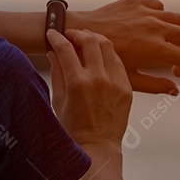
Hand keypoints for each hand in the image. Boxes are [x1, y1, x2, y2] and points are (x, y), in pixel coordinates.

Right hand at [46, 29, 131, 147]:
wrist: (97, 146)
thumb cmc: (75, 129)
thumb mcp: (58, 100)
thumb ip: (58, 72)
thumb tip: (53, 53)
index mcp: (78, 83)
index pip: (65, 49)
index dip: (57, 37)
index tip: (53, 34)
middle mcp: (98, 79)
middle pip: (90, 41)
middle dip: (78, 33)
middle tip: (70, 34)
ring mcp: (115, 82)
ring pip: (108, 46)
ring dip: (95, 38)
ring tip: (86, 40)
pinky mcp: (126, 87)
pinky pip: (119, 62)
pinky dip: (108, 54)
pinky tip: (101, 55)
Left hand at [69, 0, 179, 94]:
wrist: (76, 33)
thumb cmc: (99, 62)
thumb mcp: (129, 78)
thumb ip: (155, 85)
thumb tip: (175, 90)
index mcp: (154, 48)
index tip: (176, 72)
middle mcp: (154, 27)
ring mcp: (145, 13)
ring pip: (177, 19)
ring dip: (178, 31)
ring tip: (169, 41)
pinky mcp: (135, 2)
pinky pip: (158, 6)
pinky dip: (161, 15)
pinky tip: (152, 26)